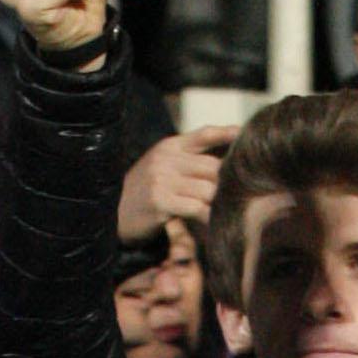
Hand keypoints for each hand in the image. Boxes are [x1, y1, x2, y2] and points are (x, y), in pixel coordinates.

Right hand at [119, 126, 234, 236]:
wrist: (112, 215)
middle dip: (226, 184)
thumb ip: (188, 161)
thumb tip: (224, 165)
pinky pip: (196, 207)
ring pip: (208, 189)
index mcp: (170, 146)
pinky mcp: (160, 200)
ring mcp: (162, 179)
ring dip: (217, 204)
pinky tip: (212, 224)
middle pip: (213, 166)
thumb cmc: (145, 193)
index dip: (227, 133)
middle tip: (238, 197)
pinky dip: (207, 217)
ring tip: (224, 213)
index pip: (204, 135)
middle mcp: (166, 158)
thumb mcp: (163, 168)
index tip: (244, 134)